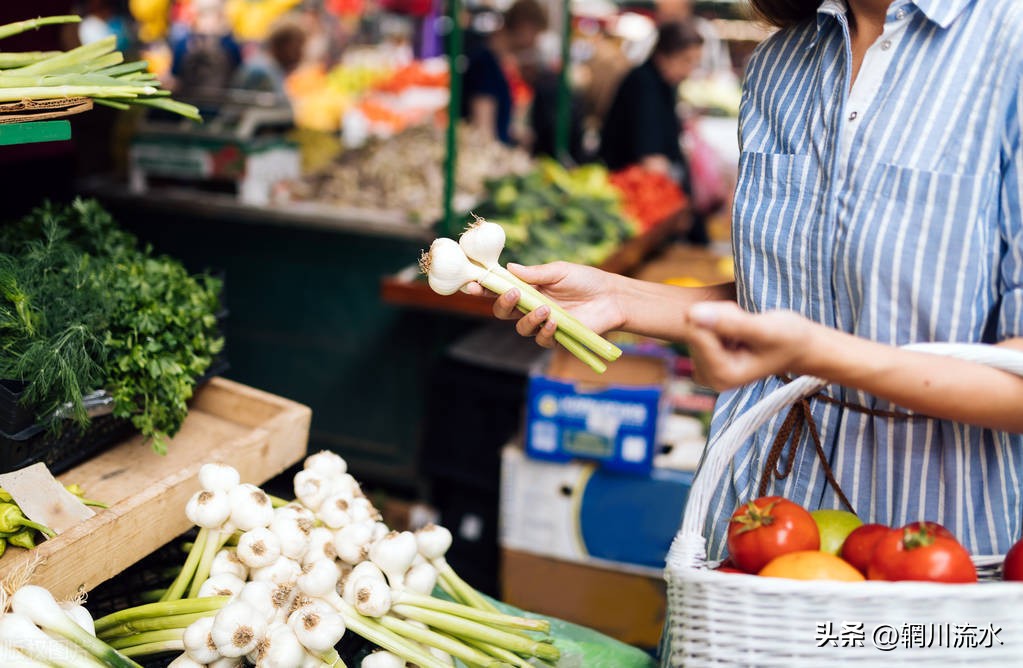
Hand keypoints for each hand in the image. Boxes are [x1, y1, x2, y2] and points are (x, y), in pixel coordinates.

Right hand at [465, 262, 624, 347]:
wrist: (611, 298)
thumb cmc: (586, 280)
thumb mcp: (560, 271)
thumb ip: (535, 273)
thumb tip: (510, 268)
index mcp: (529, 288)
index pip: (500, 289)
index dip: (484, 288)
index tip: (472, 284)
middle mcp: (531, 307)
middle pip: (503, 312)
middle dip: (501, 304)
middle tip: (512, 295)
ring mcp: (543, 323)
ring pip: (521, 328)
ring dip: (529, 319)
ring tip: (545, 309)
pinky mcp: (557, 337)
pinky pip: (542, 339)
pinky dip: (545, 330)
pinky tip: (555, 321)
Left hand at [684, 302, 815, 389]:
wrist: (799, 347)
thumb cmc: (788, 338)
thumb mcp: (764, 329)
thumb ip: (730, 324)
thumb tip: (690, 313)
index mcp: (721, 376)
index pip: (696, 331)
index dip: (721, 315)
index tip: (745, 322)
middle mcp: (708, 378)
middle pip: (694, 328)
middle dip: (720, 317)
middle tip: (747, 325)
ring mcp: (704, 370)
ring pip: (696, 325)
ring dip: (721, 318)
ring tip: (746, 329)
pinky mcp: (703, 361)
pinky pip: (698, 328)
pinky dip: (718, 321)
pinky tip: (738, 332)